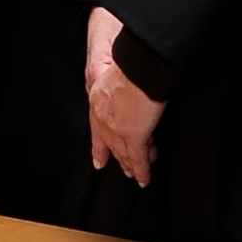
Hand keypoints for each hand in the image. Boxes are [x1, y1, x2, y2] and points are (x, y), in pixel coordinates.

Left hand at [85, 7, 163, 185]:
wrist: (139, 66)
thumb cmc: (133, 62)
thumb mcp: (116, 74)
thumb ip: (119, 86)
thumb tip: (129, 87)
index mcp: (98, 101)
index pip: (97, 129)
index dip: (99, 146)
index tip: (99, 159)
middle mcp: (103, 118)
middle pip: (110, 143)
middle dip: (117, 157)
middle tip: (123, 169)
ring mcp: (118, 129)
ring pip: (123, 153)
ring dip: (131, 165)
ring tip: (136, 174)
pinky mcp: (134, 136)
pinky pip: (138, 159)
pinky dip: (141, 171)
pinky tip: (144, 179)